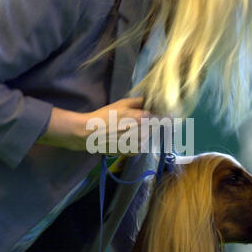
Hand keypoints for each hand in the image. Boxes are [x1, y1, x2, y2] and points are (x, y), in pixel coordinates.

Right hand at [36, 97, 153, 155]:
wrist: (90, 134)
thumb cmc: (104, 116)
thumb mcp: (121, 104)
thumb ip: (139, 102)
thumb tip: (151, 100)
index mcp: (141, 118)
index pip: (160, 117)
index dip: (161, 114)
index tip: (160, 113)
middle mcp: (142, 132)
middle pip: (154, 127)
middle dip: (151, 123)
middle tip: (138, 120)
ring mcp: (138, 144)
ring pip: (148, 136)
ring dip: (144, 132)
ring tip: (130, 129)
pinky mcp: (133, 152)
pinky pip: (141, 145)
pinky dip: (138, 141)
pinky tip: (127, 137)